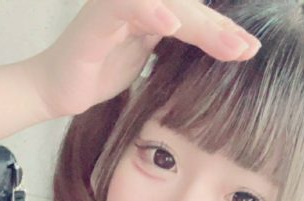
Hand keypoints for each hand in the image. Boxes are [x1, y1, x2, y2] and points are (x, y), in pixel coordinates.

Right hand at [30, 0, 260, 117]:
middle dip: (220, 31)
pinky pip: (126, 7)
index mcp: (151, 13)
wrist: (54, 89)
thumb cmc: (97, 75)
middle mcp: (137, 3)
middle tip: (248, 50)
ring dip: (199, 26)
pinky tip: (173, 26)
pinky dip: (150, 14)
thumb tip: (208, 61)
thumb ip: (169, 55)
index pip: (194, 19)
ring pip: (167, 6)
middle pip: (187, 10)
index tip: (249, 50)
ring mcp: (115, 6)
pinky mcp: (96, 19)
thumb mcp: (143, 65)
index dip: (221, 34)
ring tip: (228, 45)